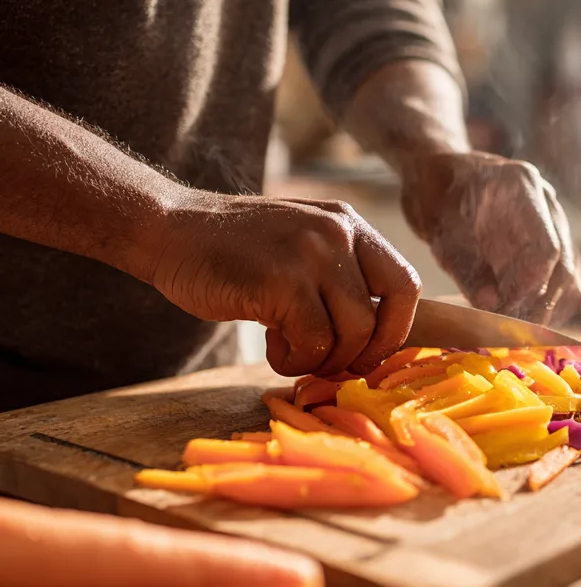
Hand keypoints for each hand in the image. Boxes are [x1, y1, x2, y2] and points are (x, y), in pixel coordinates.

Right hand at [152, 192, 420, 376]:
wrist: (169, 230)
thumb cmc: (237, 253)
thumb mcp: (303, 247)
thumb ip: (340, 278)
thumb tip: (377, 341)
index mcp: (349, 225)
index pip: (406, 285)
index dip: (395, 329)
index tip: (367, 352)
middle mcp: (337, 233)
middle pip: (381, 318)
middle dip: (359, 355)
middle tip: (326, 362)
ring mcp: (310, 254)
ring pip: (351, 335)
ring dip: (322, 360)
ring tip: (289, 350)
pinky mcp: (281, 281)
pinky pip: (313, 343)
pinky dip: (294, 360)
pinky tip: (271, 346)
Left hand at [400, 152, 580, 324]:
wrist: (440, 178)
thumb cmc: (434, 197)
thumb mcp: (439, 232)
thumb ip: (466, 269)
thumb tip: (492, 307)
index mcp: (521, 187)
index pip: (546, 249)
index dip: (529, 290)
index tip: (505, 314)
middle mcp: (547, 202)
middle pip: (563, 267)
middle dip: (539, 307)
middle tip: (510, 334)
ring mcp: (553, 222)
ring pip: (569, 279)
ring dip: (546, 310)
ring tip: (514, 331)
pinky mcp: (551, 242)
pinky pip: (561, 282)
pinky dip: (545, 305)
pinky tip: (520, 319)